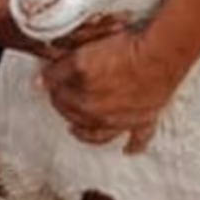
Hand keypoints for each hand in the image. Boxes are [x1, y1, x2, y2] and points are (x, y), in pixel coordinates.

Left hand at [41, 28, 176, 152]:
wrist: (159, 56)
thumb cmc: (125, 49)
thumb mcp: (82, 54)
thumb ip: (59, 70)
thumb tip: (40, 82)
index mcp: (82, 98)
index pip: (58, 94)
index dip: (52, 84)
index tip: (51, 80)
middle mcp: (99, 114)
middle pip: (74, 114)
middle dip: (64, 105)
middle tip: (61, 97)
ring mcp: (121, 121)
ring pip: (97, 133)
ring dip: (84, 132)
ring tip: (75, 130)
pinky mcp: (143, 121)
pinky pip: (137, 140)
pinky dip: (133, 145)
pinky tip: (128, 150)